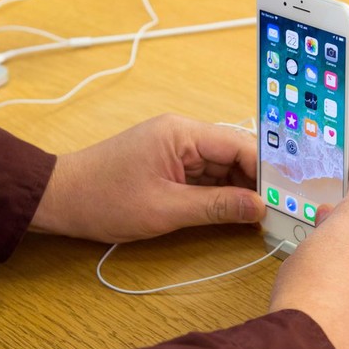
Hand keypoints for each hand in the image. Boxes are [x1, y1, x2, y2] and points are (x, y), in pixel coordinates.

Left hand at [29, 114, 265, 242]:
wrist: (60, 199)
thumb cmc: (105, 199)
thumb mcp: (166, 209)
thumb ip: (217, 207)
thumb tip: (259, 208)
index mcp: (182, 132)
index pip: (239, 145)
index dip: (266, 171)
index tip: (288, 196)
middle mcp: (181, 134)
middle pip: (233, 155)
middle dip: (257, 182)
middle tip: (283, 210)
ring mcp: (174, 149)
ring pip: (220, 167)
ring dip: (239, 190)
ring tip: (266, 215)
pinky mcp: (167, 164)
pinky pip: (203, 176)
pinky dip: (219, 194)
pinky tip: (236, 212)